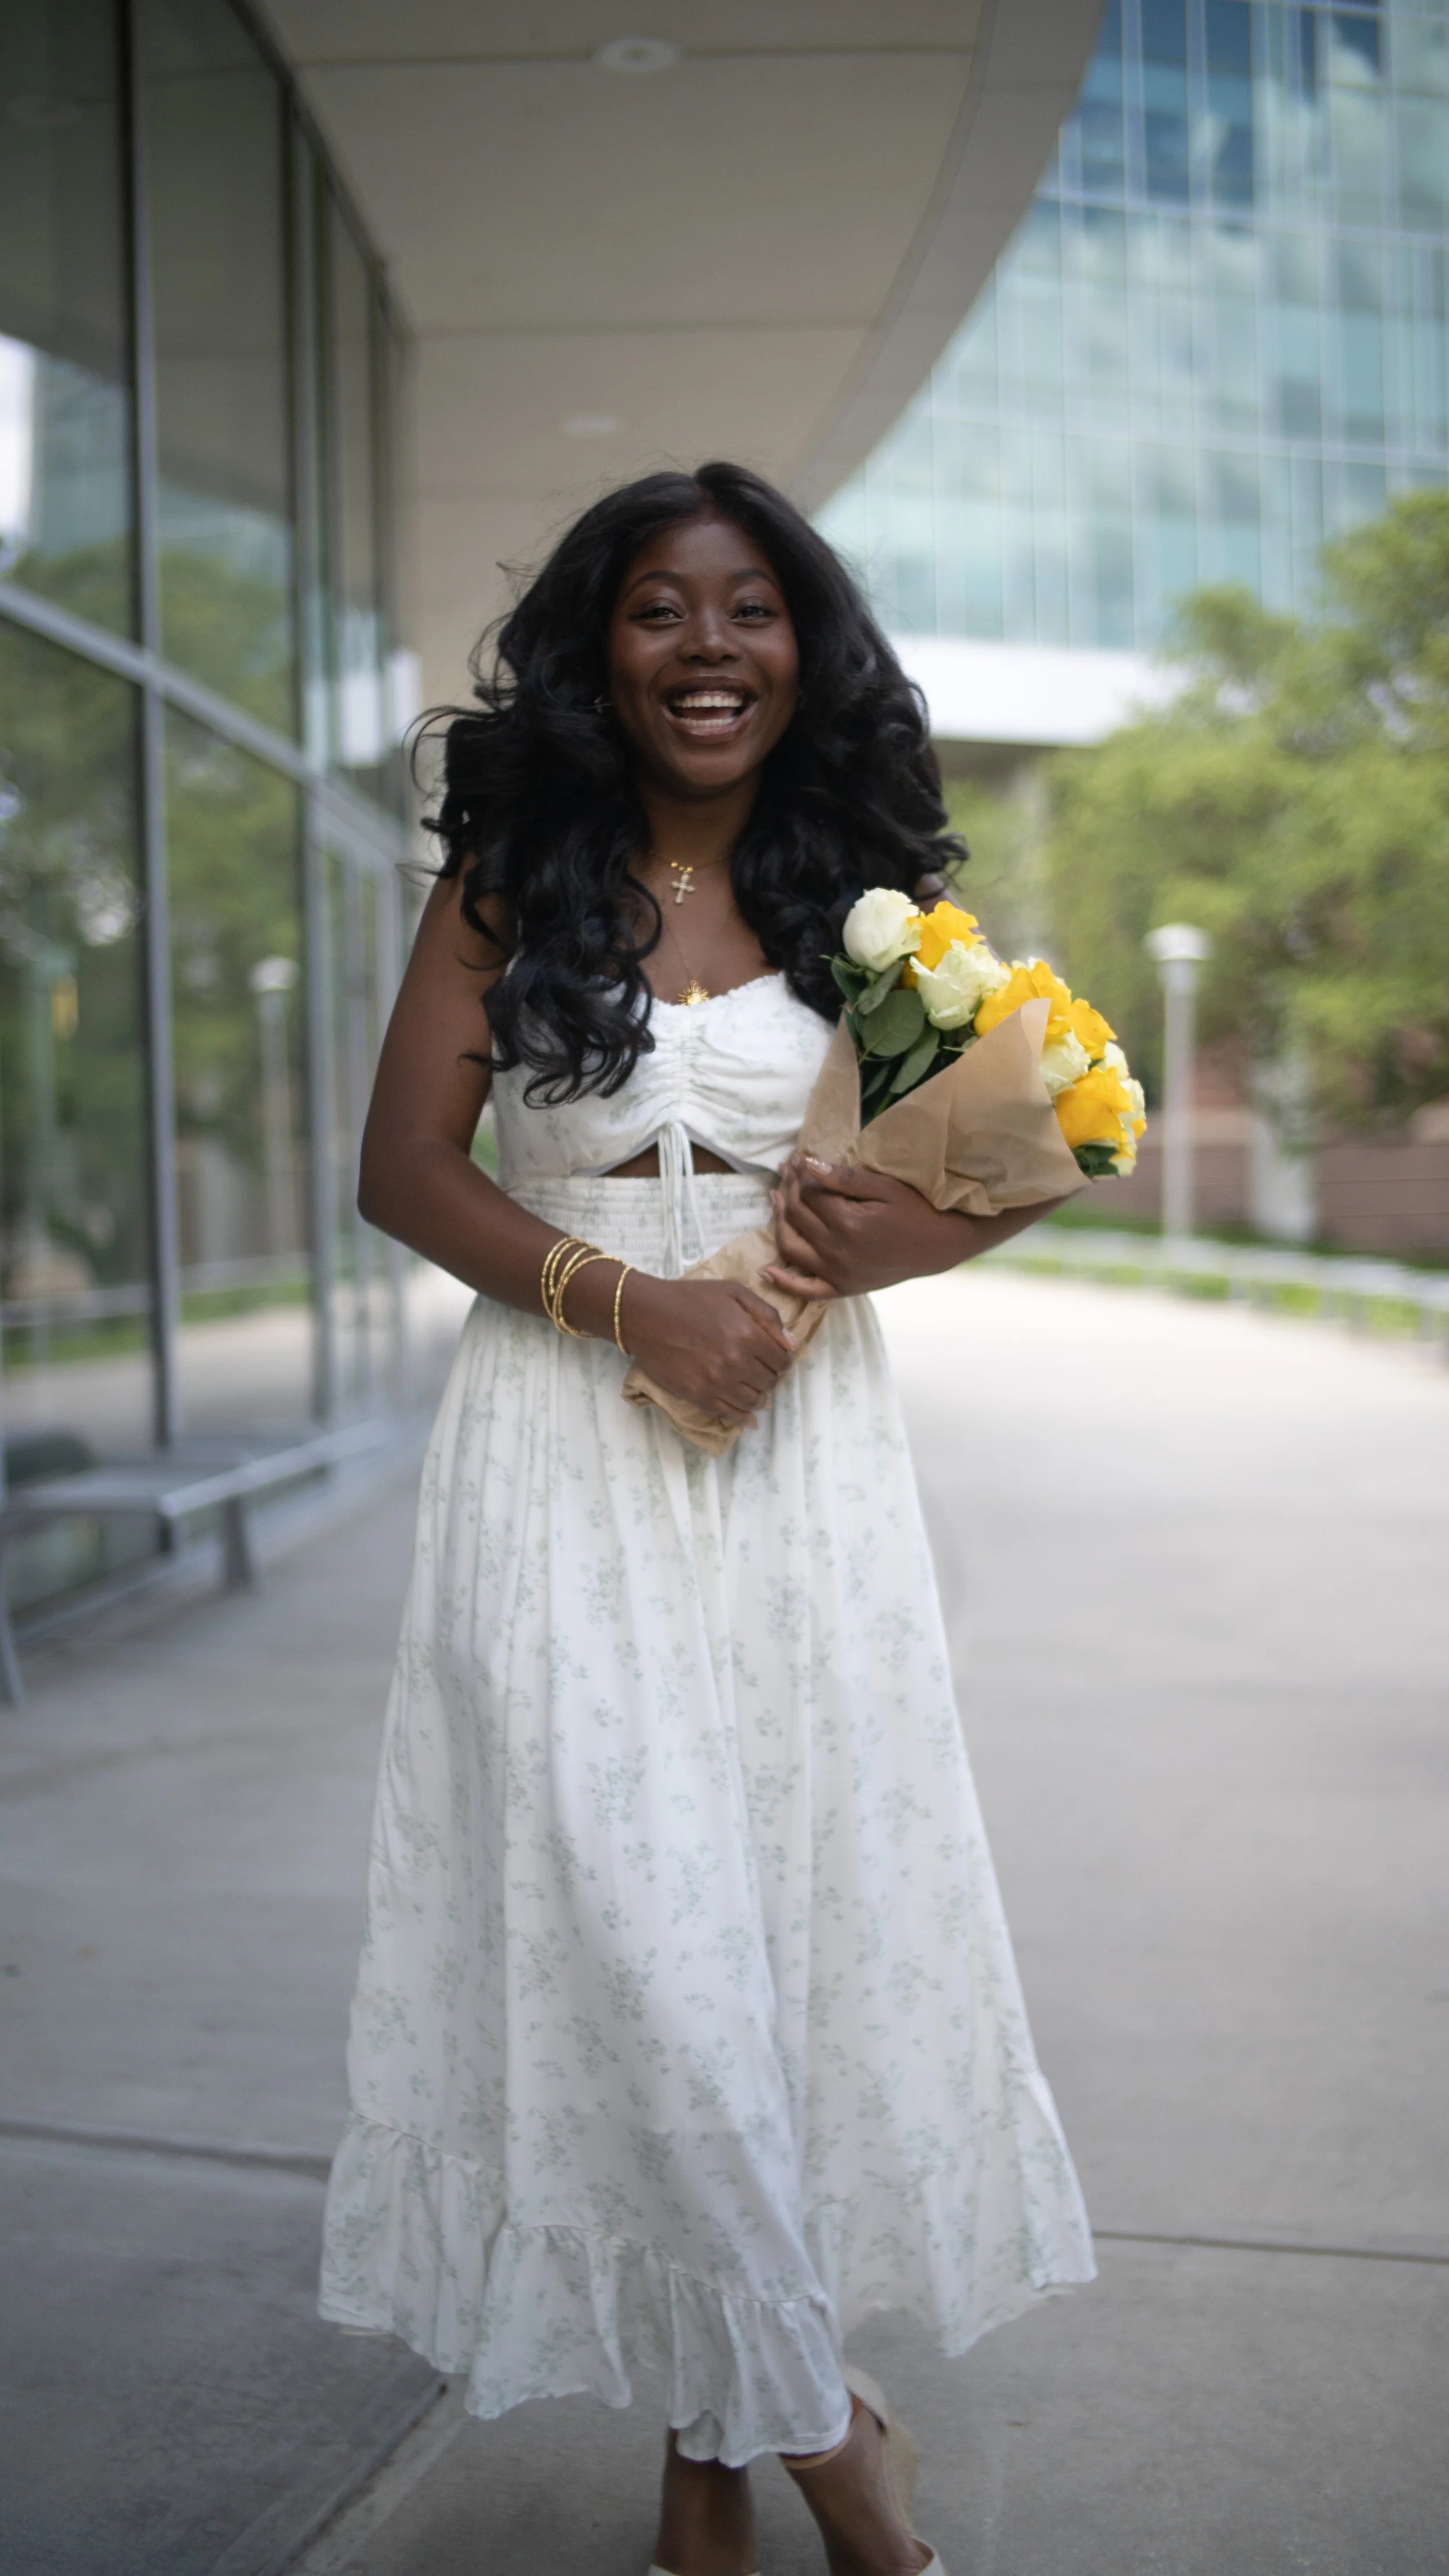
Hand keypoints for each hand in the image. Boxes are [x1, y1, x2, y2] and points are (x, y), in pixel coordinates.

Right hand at [620, 1274, 795, 1428]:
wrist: (647, 1315)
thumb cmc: (691, 1298)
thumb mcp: (734, 1292)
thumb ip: (768, 1315)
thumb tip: (791, 1344)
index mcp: (748, 1334)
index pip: (781, 1360)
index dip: (782, 1360)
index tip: (775, 1358)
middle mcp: (736, 1362)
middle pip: (769, 1382)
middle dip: (770, 1377)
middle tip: (762, 1372)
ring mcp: (717, 1382)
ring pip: (753, 1401)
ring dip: (760, 1398)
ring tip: (756, 1392)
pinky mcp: (698, 1396)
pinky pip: (730, 1415)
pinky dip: (743, 1419)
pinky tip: (749, 1419)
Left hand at [763, 1155, 969, 1299]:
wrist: (937, 1246)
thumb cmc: (914, 1211)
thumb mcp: (884, 1187)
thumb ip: (844, 1178)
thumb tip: (807, 1164)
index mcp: (848, 1223)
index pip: (808, 1194)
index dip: (800, 1172)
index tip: (797, 1157)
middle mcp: (837, 1251)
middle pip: (797, 1216)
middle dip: (788, 1189)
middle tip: (787, 1171)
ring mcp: (836, 1273)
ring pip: (790, 1247)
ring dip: (778, 1222)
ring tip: (776, 1199)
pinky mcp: (841, 1288)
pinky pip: (805, 1289)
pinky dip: (783, 1282)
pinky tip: (766, 1271)